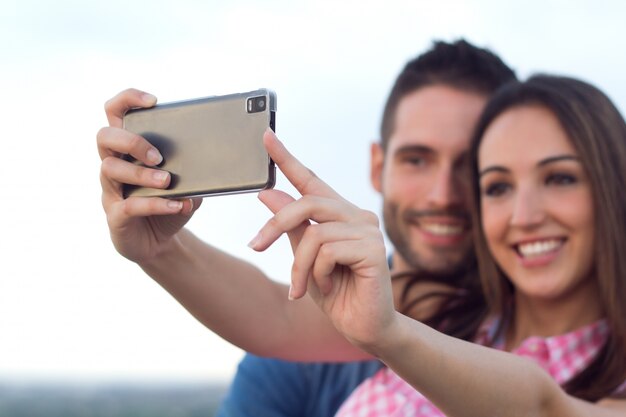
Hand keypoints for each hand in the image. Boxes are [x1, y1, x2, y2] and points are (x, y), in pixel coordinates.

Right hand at [97, 89, 200, 263]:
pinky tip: (177, 205)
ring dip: (142, 173)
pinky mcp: (116, 216)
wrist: (162, 242)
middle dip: (132, 140)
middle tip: (159, 155)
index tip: (153, 101)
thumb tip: (214, 154)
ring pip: (111, 169)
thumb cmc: (170, 203)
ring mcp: (111, 191)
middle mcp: (114, 165)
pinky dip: (156, 204)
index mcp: (128, 150)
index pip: (115, 113)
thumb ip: (195, 167)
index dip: (128, 100)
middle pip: (105, 137)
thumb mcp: (187, 181)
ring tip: (167, 181)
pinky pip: (129, 205)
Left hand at [249, 130, 396, 348]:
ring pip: (314, 232)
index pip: (311, 181)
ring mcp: (369, 230)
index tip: (265, 136)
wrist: (362, 328)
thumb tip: (267, 193)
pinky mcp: (374, 249)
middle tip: (255, 246)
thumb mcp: (304, 256)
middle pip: (307, 203)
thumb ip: (291, 225)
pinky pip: (328, 251)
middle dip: (275, 225)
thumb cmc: (336, 292)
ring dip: (299, 265)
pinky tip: (328, 287)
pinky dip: (318, 274)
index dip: (287, 158)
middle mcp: (357, 215)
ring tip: (302, 288)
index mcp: (340, 214)